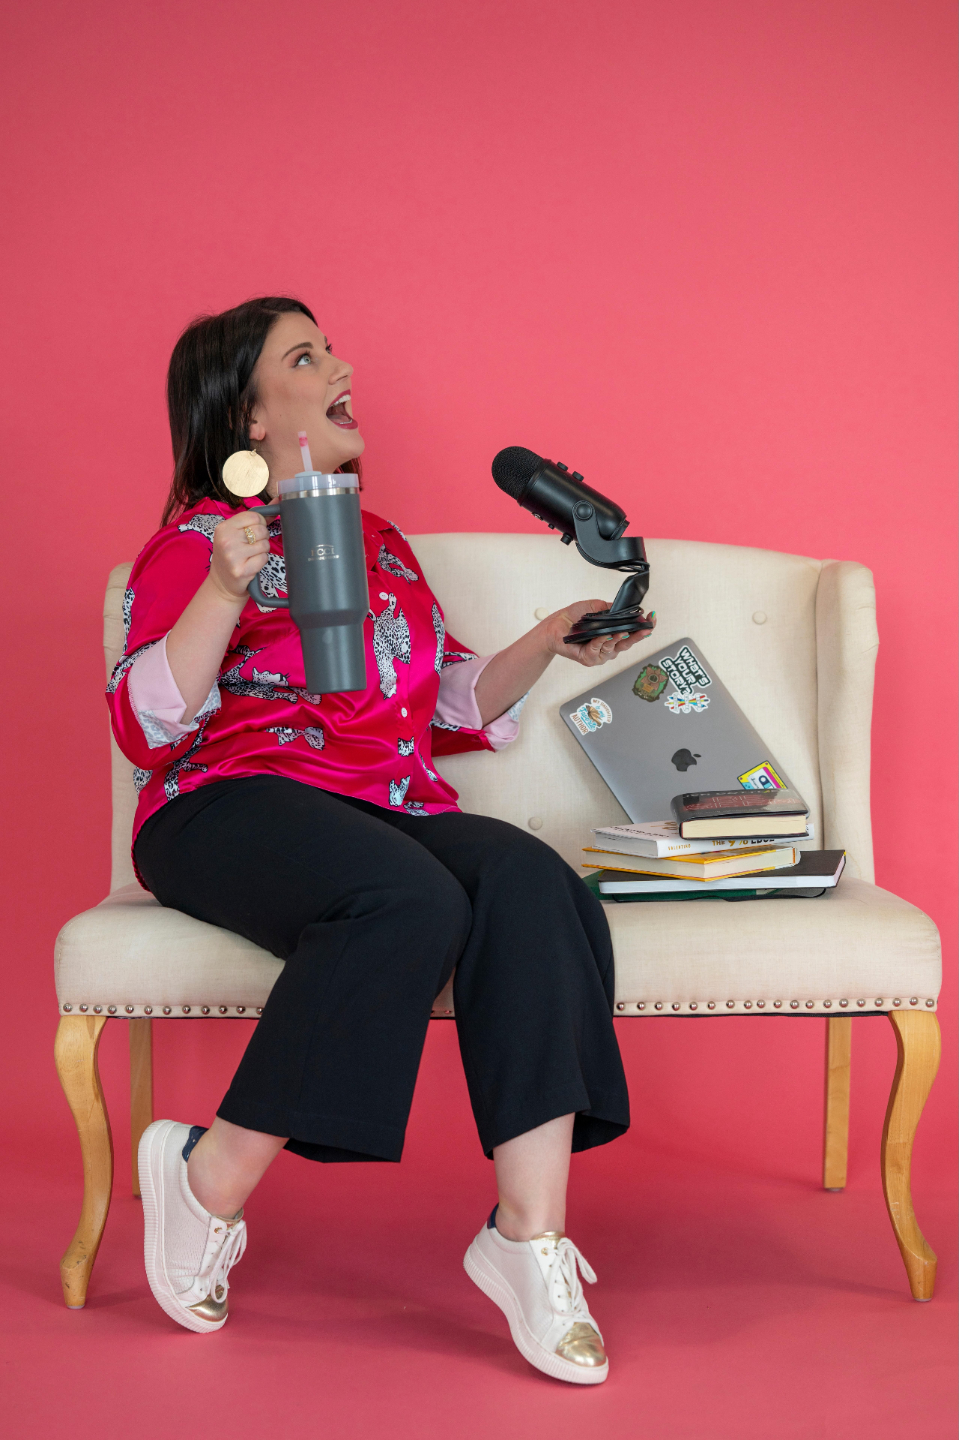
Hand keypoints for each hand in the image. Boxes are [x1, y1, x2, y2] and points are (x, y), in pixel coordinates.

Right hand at [208, 510, 270, 603]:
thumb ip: (256, 518)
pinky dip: (261, 562)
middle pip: (261, 530)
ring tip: (250, 556)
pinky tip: (251, 565)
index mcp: (224, 527)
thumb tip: (279, 501)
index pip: (254, 516)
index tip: (253, 532)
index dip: (259, 524)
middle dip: (262, 538)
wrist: (222, 584)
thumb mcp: (235, 535)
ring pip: (264, 545)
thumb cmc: (232, 556)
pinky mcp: (241, 570)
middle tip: (251, 546)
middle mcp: (226, 540)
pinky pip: (263, 558)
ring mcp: (233, 555)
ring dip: (262, 551)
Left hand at [540, 600, 656, 667]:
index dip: (643, 627)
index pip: (631, 633)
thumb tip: (622, 607)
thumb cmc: (573, 618)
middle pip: (627, 643)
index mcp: (612, 635)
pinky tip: (605, 635)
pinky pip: (597, 650)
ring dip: (618, 638)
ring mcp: (599, 654)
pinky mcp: (588, 659)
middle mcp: (608, 647)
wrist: (554, 626)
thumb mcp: (593, 607)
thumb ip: (608, 608)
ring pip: (613, 647)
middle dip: (639, 635)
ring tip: (622, 631)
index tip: (652, 618)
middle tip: (647, 627)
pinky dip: (601, 642)